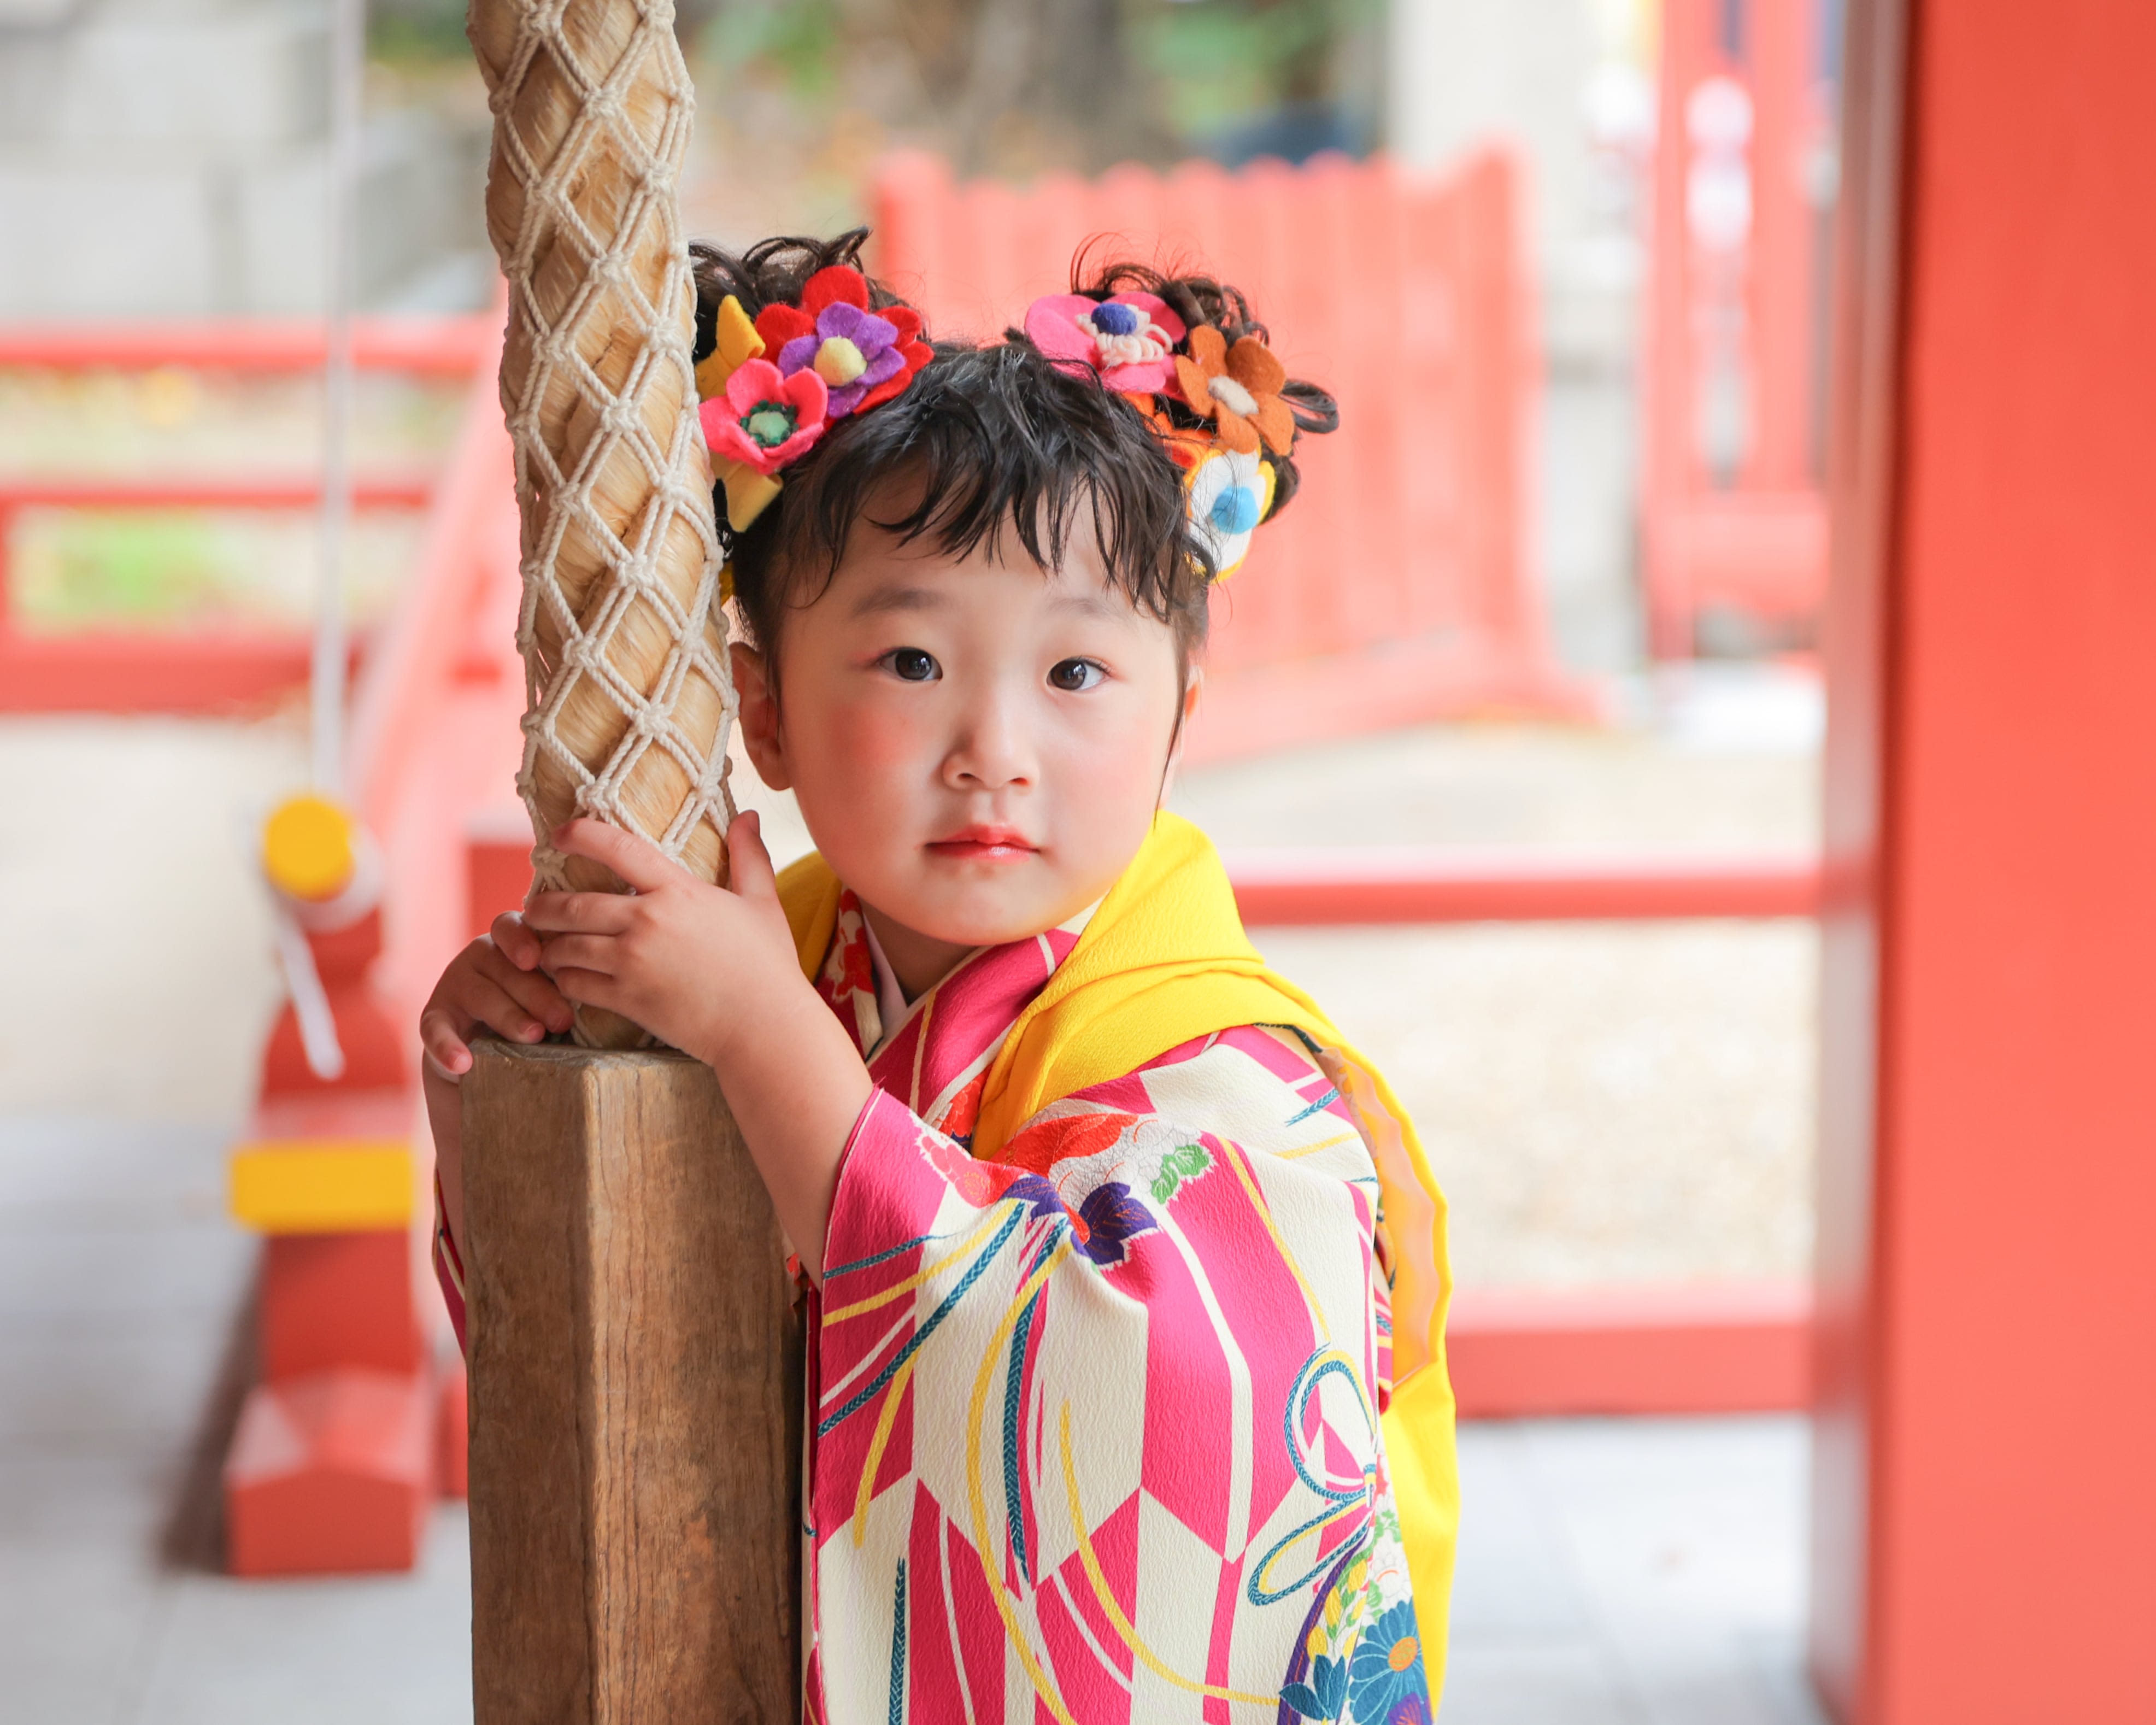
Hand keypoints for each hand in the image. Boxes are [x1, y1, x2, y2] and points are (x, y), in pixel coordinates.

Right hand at [419, 912, 574, 1081]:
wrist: (493, 1055)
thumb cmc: (543, 1013)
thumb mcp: (558, 992)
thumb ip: (575, 980)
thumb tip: (608, 982)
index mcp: (513, 941)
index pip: (512, 926)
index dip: (523, 939)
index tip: (539, 960)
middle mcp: (481, 956)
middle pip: (503, 967)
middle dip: (535, 993)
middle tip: (563, 1020)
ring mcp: (455, 985)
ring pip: (479, 995)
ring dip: (507, 1016)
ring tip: (532, 1037)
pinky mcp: (434, 1017)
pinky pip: (435, 1029)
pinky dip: (447, 1046)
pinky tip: (463, 1063)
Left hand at [525, 811, 803, 1065]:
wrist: (764, 1027)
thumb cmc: (769, 965)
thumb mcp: (763, 904)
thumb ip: (749, 857)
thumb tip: (747, 816)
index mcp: (678, 891)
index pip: (618, 848)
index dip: (581, 835)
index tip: (560, 834)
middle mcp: (647, 921)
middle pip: (573, 904)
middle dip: (544, 905)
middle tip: (535, 907)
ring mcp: (633, 962)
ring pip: (566, 946)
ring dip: (550, 946)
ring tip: (547, 947)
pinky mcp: (627, 999)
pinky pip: (575, 984)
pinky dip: (564, 980)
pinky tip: (567, 979)